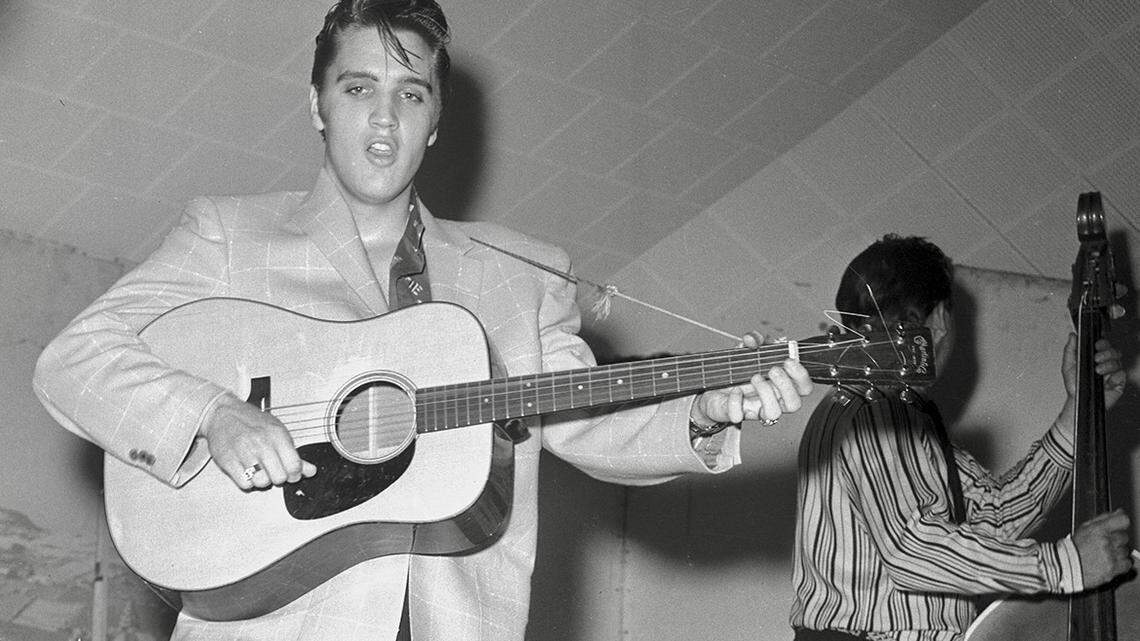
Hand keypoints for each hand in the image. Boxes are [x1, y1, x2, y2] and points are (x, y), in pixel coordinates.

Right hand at [201, 394, 316, 489]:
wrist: (223, 413)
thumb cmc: (252, 422)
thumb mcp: (277, 431)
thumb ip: (294, 453)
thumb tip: (310, 471)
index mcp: (276, 434)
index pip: (294, 465)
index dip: (295, 474)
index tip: (291, 473)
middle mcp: (261, 443)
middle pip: (279, 477)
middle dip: (278, 477)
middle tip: (273, 470)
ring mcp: (243, 452)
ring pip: (261, 482)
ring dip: (262, 480)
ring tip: (259, 470)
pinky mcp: (227, 461)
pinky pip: (244, 484)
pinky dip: (247, 482)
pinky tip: (247, 470)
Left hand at [691, 332, 813, 425]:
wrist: (712, 387)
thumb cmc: (737, 372)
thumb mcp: (748, 351)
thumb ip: (754, 340)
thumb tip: (752, 339)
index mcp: (780, 385)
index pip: (804, 387)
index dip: (801, 375)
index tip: (788, 360)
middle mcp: (772, 400)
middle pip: (794, 404)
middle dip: (786, 385)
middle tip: (772, 369)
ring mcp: (755, 410)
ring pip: (774, 414)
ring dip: (766, 393)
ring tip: (754, 377)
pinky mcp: (736, 414)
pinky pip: (738, 415)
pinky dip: (736, 400)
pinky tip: (734, 390)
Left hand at [1059, 335, 1126, 423]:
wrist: (1078, 400)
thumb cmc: (1074, 384)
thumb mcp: (1068, 366)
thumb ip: (1070, 350)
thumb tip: (1073, 336)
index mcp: (1094, 357)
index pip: (1103, 344)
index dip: (1102, 342)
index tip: (1096, 345)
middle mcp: (1105, 363)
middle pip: (1114, 350)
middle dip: (1106, 352)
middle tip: (1097, 358)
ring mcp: (1112, 372)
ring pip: (1118, 361)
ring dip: (1107, 365)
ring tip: (1098, 371)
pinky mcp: (1118, 382)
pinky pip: (1122, 374)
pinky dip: (1114, 376)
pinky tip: (1106, 380)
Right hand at [1071, 509, 1132, 589]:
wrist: (1068, 568)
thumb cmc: (1075, 548)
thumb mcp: (1085, 528)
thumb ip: (1104, 518)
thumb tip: (1119, 512)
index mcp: (1098, 529)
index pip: (1123, 520)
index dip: (1121, 523)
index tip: (1119, 526)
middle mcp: (1106, 541)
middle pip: (1124, 536)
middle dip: (1117, 540)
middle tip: (1106, 544)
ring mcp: (1111, 555)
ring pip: (1126, 550)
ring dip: (1118, 552)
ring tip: (1105, 554)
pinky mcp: (1114, 568)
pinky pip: (1128, 563)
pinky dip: (1122, 563)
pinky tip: (1111, 561)